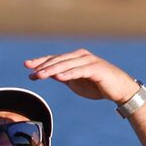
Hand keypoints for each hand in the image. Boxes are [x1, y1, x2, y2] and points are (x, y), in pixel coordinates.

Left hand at [23, 48, 139, 104]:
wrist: (119, 90)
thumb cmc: (96, 85)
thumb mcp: (74, 81)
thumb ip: (61, 76)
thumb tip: (45, 73)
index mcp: (75, 58)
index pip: (54, 58)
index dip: (40, 61)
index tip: (26, 65)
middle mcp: (81, 56)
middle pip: (58, 60)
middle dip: (43, 66)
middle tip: (31, 72)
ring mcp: (89, 61)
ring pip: (66, 64)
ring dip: (52, 70)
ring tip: (40, 75)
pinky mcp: (96, 69)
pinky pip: (79, 71)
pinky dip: (68, 74)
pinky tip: (58, 77)